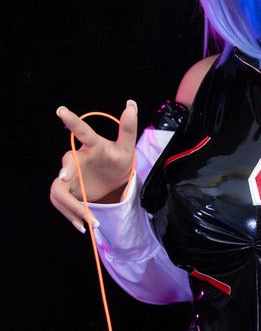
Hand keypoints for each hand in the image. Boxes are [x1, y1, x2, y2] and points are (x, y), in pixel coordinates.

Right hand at [50, 101, 137, 231]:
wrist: (113, 178)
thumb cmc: (119, 159)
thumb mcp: (127, 148)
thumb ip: (128, 128)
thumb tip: (131, 103)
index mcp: (92, 146)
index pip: (82, 131)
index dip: (73, 120)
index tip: (61, 110)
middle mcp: (76, 159)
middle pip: (65, 166)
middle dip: (66, 176)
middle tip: (70, 184)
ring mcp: (69, 175)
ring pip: (59, 190)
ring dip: (73, 208)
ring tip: (90, 222)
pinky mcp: (67, 190)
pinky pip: (61, 203)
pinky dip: (71, 216)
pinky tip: (84, 226)